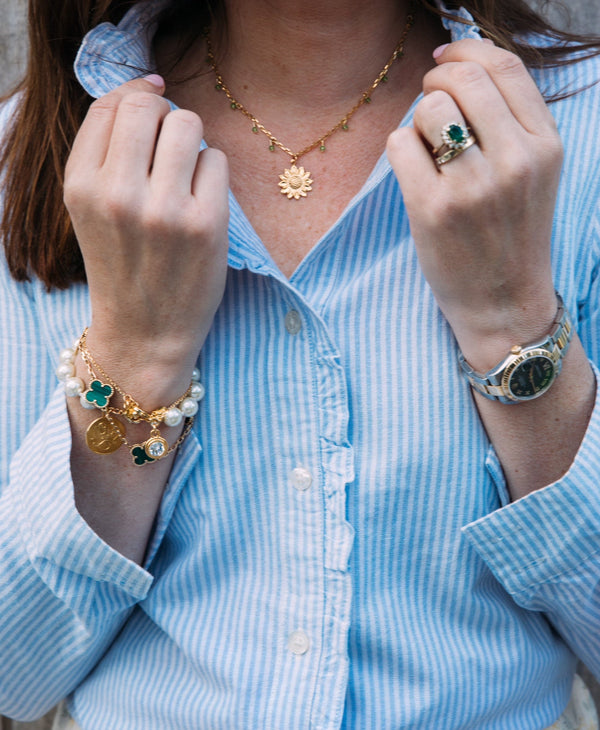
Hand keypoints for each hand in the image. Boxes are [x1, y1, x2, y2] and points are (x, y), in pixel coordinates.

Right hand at [64, 76, 228, 392]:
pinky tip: (201, 202)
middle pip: (150, 106)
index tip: (152, 106)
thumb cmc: (121, 266)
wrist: (145, 332)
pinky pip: (216, 160)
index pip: (110, 106)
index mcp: (80, 186)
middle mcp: (117, 194)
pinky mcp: (206, 224)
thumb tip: (151, 87)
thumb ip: (107, 151)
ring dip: (192, 141)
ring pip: (189, 124)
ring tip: (185, 174)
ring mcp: (164, 209)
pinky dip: (212, 174)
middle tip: (169, 148)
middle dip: (165, 116)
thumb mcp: (91, 209)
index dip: (136, 97)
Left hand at [387, 40, 562, 369]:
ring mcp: (474, 186)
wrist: (503, 304)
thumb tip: (456, 64)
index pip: (504, 66)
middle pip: (462, 78)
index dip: (466, 49)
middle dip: (434, 80)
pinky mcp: (434, 209)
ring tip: (427, 150)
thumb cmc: (510, 236)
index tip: (443, 58)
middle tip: (427, 104)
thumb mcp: (531, 173)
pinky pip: (400, 143)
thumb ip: (508, 122)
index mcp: (545, 144)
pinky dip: (399, 149)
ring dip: (417, 121)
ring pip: (429, 107)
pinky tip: (413, 173)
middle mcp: (516, 160)